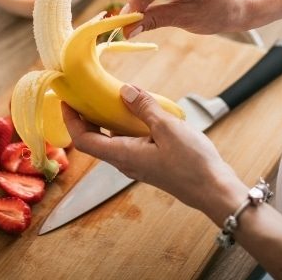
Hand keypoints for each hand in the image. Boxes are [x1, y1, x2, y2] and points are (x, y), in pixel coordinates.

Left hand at [62, 85, 246, 224]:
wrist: (215, 191)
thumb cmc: (192, 164)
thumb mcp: (168, 128)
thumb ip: (144, 108)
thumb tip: (124, 90)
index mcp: (123, 155)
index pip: (84, 140)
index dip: (71, 120)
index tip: (67, 100)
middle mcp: (125, 162)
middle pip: (95, 139)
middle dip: (86, 116)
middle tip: (85, 92)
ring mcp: (138, 164)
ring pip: (113, 140)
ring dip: (106, 120)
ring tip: (110, 96)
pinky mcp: (150, 163)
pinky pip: (128, 142)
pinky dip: (125, 125)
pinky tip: (138, 112)